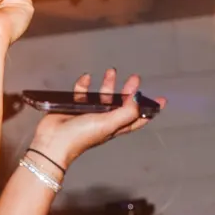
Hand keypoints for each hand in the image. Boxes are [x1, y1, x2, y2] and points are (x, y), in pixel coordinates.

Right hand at [28, 71, 161, 170]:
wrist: (53, 142)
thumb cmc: (81, 136)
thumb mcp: (109, 124)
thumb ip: (126, 112)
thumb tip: (138, 98)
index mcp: (115, 127)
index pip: (137, 119)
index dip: (150, 111)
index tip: (161, 100)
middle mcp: (104, 120)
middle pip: (121, 104)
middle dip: (129, 91)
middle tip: (135, 77)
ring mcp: (89, 114)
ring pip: (103, 96)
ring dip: (108, 84)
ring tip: (111, 71)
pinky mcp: (74, 107)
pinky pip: (82, 93)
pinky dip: (84, 85)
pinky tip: (86, 78)